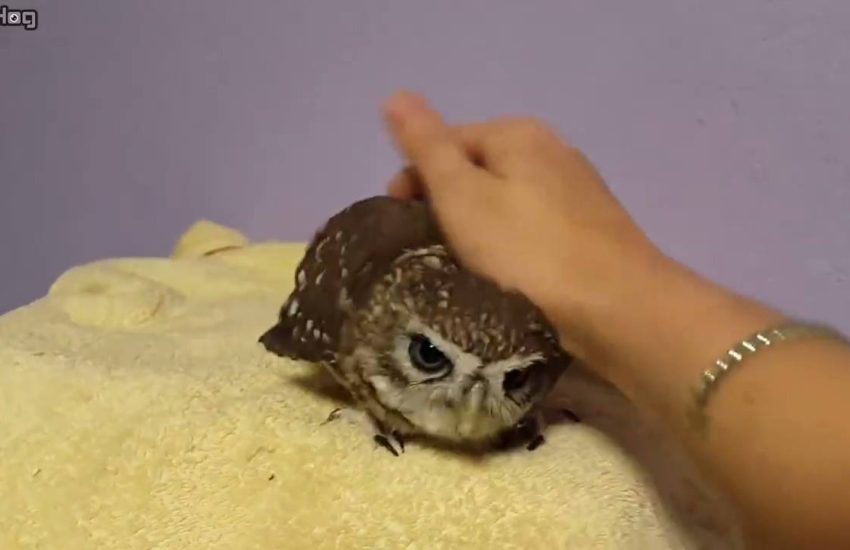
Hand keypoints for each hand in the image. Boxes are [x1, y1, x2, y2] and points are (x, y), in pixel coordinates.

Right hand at [382, 91, 663, 354]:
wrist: (618, 310)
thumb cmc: (528, 251)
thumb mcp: (462, 195)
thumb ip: (427, 146)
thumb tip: (396, 95)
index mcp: (517, 134)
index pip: (445, 143)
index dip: (412, 181)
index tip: (397, 227)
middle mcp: (552, 152)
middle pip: (476, 173)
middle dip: (444, 208)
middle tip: (427, 255)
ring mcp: (577, 193)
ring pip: (504, 205)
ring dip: (475, 233)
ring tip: (462, 273)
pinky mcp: (590, 233)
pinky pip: (532, 233)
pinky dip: (509, 250)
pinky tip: (505, 281)